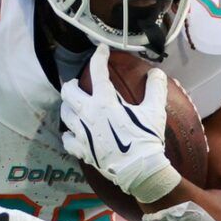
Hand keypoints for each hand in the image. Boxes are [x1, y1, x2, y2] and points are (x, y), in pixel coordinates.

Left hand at [60, 48, 180, 203]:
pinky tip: (72, 132)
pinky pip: (67, 139)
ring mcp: (82, 133)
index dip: (98, 57)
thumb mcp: (155, 111)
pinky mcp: (81, 150)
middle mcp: (88, 115)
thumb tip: (157, 73)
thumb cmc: (146, 139)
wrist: (139, 170)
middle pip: (68, 92)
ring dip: (67, 106)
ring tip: (73, 105)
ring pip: (64, 114)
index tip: (100, 49)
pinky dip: (68, 133)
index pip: (97, 72)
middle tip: (76, 83)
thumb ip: (155, 89)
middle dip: (70, 84)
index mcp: (105, 102)